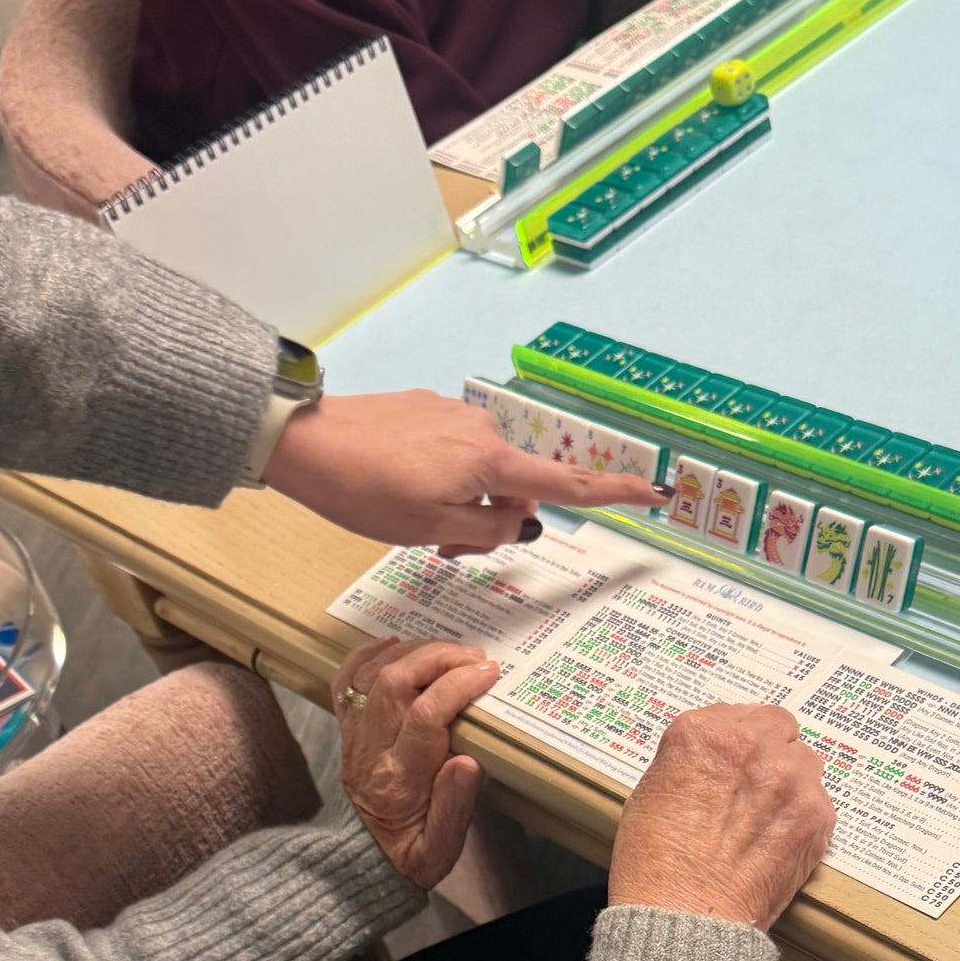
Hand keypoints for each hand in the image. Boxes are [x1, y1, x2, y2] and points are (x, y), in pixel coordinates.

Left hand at [265, 390, 659, 553]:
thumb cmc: (364, 489)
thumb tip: (520, 524)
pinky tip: (398, 488)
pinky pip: (453, 453)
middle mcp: (482, 430)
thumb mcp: (432, 529)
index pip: (567, 484)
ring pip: (481, 474)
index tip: (655, 492)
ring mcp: (453, 416)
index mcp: (490, 462)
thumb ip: (488, 531)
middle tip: (446, 549)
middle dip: (495, 521)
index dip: (615, 493)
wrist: (304, 440)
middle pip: (516, 488)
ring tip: (414, 521)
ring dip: (463, 503)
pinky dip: (442, 479)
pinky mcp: (426, 411)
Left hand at [333, 636, 502, 887]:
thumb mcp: (440, 851)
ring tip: (449, 652)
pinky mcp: (348, 729)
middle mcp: (370, 752)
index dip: (458, 686)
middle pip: (396, 683)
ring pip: (373, 674)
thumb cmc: (410, 854)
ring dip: (413, 652)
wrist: (364, 861)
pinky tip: (396, 644)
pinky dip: (368, 655)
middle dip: (439, 658)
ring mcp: (354, 737)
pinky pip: (347, 681)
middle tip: (475, 657)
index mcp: (399, 781)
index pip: (426, 716)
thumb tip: (467, 762)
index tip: (489, 673)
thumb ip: (455, 807)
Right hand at [608, 704, 835, 931]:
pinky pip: (819, 802)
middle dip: (769, 755)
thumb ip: (690, 759)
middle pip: (778, 730)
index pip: (738, 714)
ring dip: (790, 784)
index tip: (735, 762)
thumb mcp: (651, 790)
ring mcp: (790, 777)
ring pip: (804, 763)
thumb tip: (714, 761)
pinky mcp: (816, 814)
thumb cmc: (655, 866)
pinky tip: (775, 844)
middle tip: (753, 790)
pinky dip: (803, 820)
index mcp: (703, 732)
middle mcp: (751, 745)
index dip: (737, 743)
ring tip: (763, 823)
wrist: (683, 916)